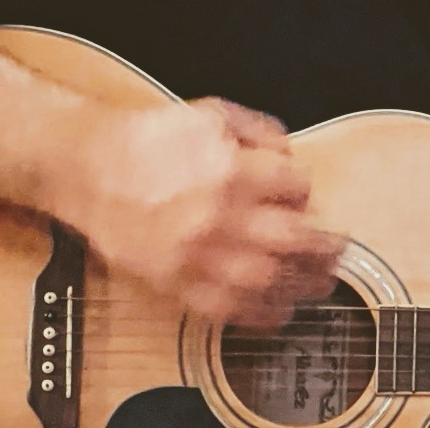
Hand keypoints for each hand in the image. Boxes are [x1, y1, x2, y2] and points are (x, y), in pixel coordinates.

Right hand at [58, 97, 342, 328]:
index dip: (303, 189)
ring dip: (302, 285)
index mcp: (233, 171)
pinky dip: (259, 315)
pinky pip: (227, 310)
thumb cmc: (150, 139)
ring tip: (320, 283)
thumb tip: (288, 152)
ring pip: (268, 281)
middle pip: (294, 240)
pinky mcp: (177, 283)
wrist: (92, 169)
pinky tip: (279, 310)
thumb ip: (258, 129)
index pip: (296, 187)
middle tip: (337, 250)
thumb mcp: (211, 114)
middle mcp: (221, 217)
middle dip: (324, 247)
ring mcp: (199, 255)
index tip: (299, 194)